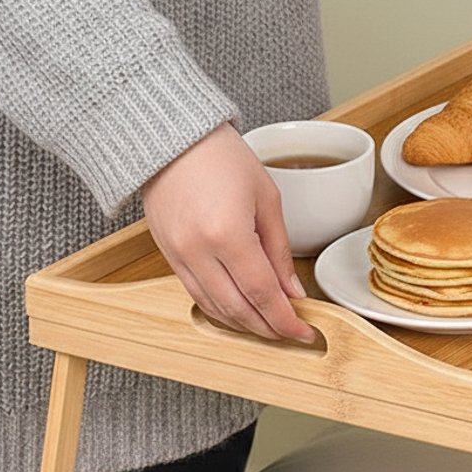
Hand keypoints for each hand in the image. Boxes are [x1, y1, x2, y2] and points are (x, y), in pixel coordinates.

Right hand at [141, 123, 316, 343]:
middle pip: (237, 308)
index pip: (262, 293)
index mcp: (227, 234)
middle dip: (267, 328)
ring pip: (214, 307)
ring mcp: (177, 255)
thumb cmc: (221, 158)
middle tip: (290, 334)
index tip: (304, 332)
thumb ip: (280, 251)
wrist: (172, 138)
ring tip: (269, 325)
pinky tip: (240, 310)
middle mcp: (198, 250)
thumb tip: (292, 291)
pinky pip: (195, 294)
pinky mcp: (166, 255)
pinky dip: (220, 308)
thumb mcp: (267, 199)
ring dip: (244, 323)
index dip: (285, 320)